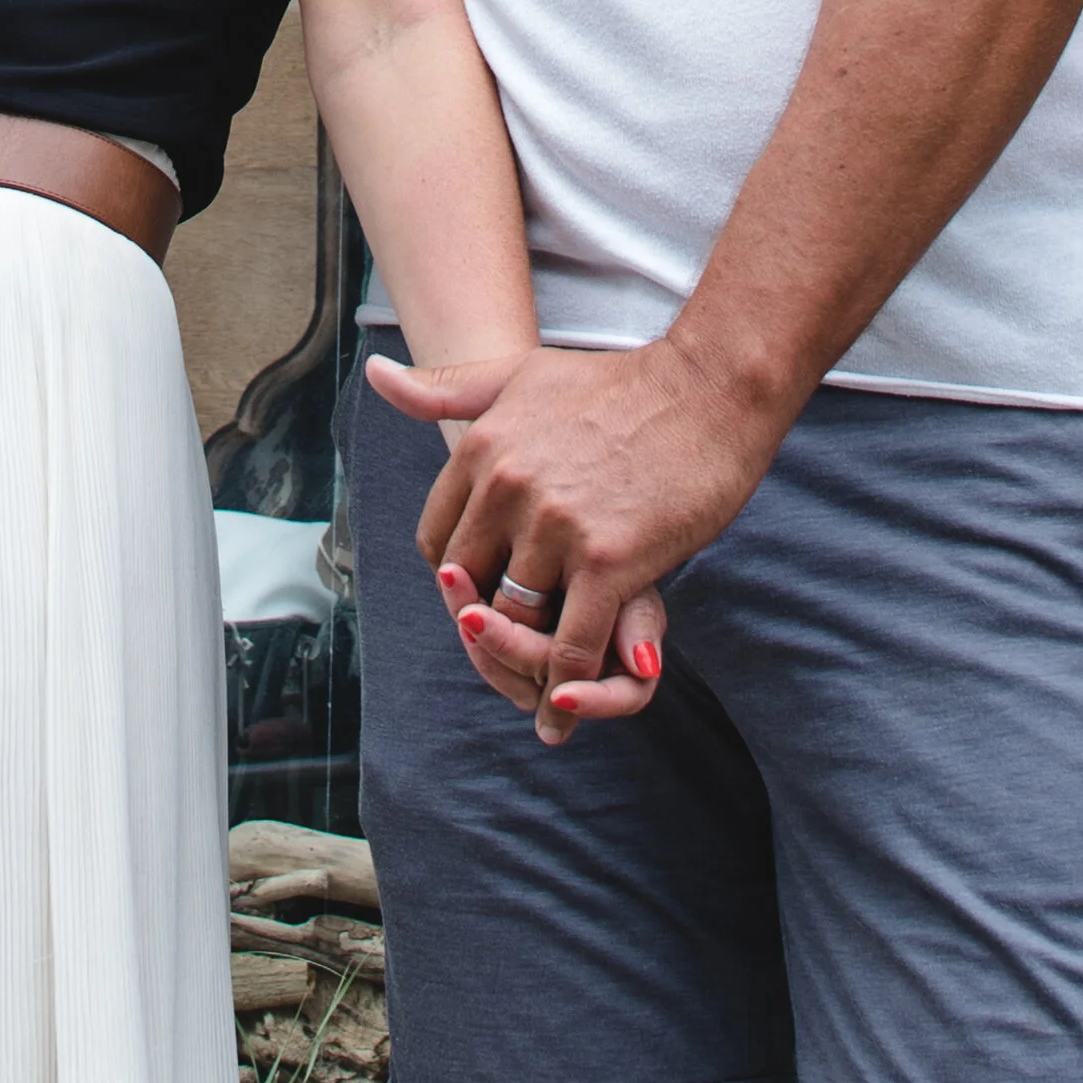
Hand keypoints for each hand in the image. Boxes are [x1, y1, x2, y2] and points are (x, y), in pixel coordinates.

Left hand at [368, 335, 788, 745]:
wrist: (707, 387)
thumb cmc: (617, 382)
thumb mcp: (520, 375)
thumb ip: (447, 390)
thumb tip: (374, 375)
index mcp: (482, 447)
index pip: (438, 541)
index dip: (456, 579)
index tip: (483, 595)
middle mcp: (507, 486)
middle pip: (471, 588)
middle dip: (487, 624)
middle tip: (510, 652)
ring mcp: (557, 525)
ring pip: (517, 621)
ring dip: (525, 661)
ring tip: (532, 692)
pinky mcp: (609, 560)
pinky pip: (572, 645)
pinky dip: (567, 686)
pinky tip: (564, 706)